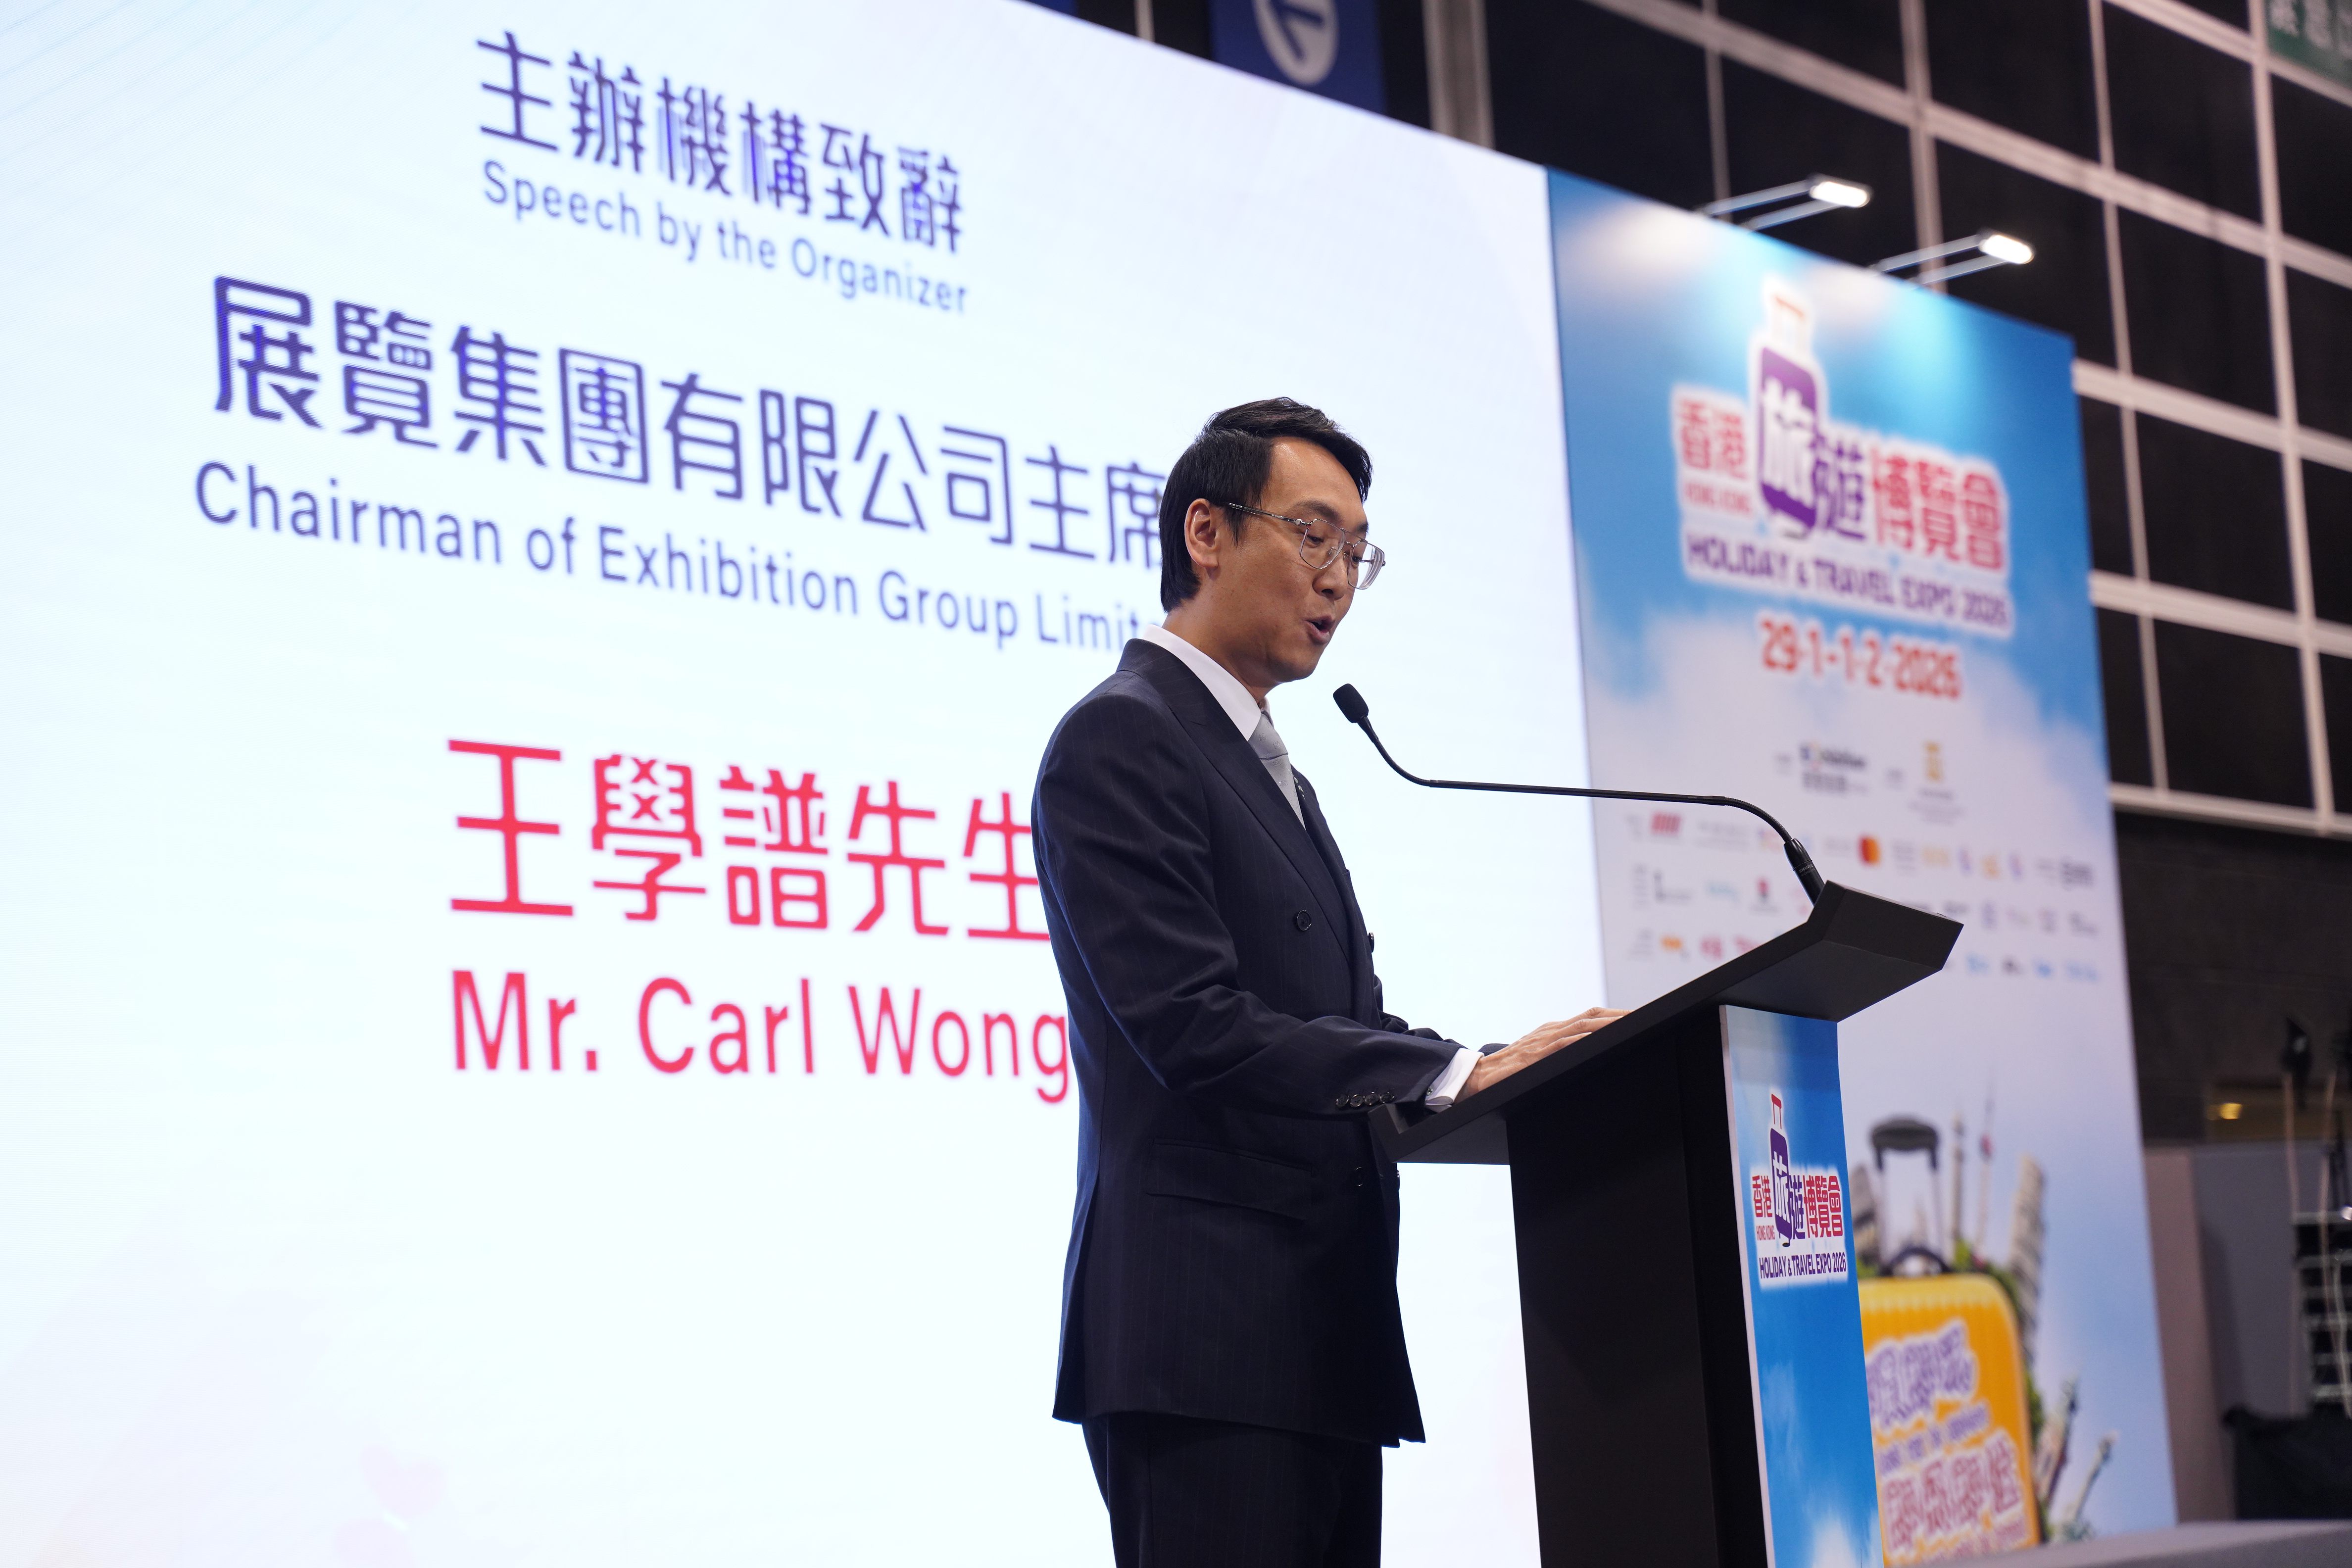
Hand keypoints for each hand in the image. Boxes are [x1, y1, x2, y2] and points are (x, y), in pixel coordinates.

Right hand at [1461, 1006, 1629, 1098]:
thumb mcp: (1537, 1057)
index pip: (1590, 1017)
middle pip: (1593, 1017)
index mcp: (1553, 1031)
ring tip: (1634, 1024)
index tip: (1639, 1015)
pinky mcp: (1536, 1056)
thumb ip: (1559, 1054)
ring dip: (1610, 1024)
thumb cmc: (1507, 1072)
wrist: (1476, 1077)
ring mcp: (1544, 1042)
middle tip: (1647, 1015)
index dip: (1616, 1015)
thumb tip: (1584, 1056)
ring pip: (1584, 1027)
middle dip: (1621, 1015)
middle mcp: (1551, 1031)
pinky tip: (1600, 1039)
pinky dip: (1584, 1040)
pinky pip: (1564, 1045)